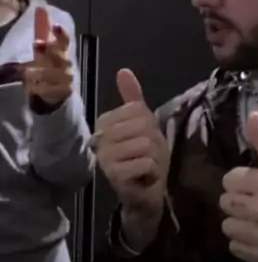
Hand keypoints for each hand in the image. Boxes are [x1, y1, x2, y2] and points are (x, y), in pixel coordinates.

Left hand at [24, 7, 72, 106]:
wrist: (57, 91)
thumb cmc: (50, 65)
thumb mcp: (45, 48)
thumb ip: (43, 29)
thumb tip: (41, 8)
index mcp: (63, 52)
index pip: (65, 41)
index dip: (61, 34)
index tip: (56, 26)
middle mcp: (67, 64)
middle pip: (59, 57)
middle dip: (48, 50)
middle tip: (36, 43)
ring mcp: (66, 79)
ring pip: (51, 74)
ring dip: (38, 71)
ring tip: (25, 72)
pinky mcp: (63, 93)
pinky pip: (48, 89)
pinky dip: (38, 87)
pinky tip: (30, 86)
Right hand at [93, 69, 168, 216]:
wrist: (146, 191)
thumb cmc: (143, 156)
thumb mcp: (142, 122)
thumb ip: (132, 97)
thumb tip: (123, 70)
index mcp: (103, 123)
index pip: (137, 109)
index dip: (149, 124)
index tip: (141, 139)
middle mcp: (99, 138)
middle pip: (142, 125)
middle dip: (154, 142)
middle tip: (146, 155)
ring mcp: (104, 158)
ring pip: (145, 143)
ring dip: (155, 157)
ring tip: (146, 166)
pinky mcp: (114, 175)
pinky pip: (145, 161)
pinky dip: (152, 170)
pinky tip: (144, 177)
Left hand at [219, 112, 257, 261]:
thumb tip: (250, 115)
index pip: (230, 179)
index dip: (239, 181)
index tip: (251, 185)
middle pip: (225, 202)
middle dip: (237, 201)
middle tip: (253, 203)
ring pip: (227, 225)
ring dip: (238, 223)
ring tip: (255, 222)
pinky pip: (234, 247)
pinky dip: (243, 243)